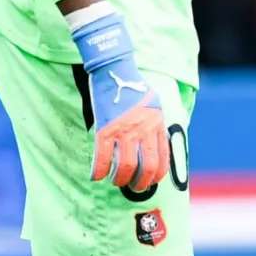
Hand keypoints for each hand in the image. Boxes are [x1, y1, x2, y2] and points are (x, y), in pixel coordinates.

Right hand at [72, 12, 169, 189]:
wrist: (114, 69)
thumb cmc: (134, 86)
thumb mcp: (154, 104)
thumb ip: (156, 125)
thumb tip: (158, 145)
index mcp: (156, 125)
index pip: (161, 160)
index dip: (155, 177)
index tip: (148, 182)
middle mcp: (142, 130)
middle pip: (144, 168)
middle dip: (138, 184)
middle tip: (131, 186)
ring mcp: (123, 130)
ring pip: (123, 167)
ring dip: (118, 179)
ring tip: (114, 180)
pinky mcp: (105, 128)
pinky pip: (101, 158)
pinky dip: (97, 171)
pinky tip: (95, 175)